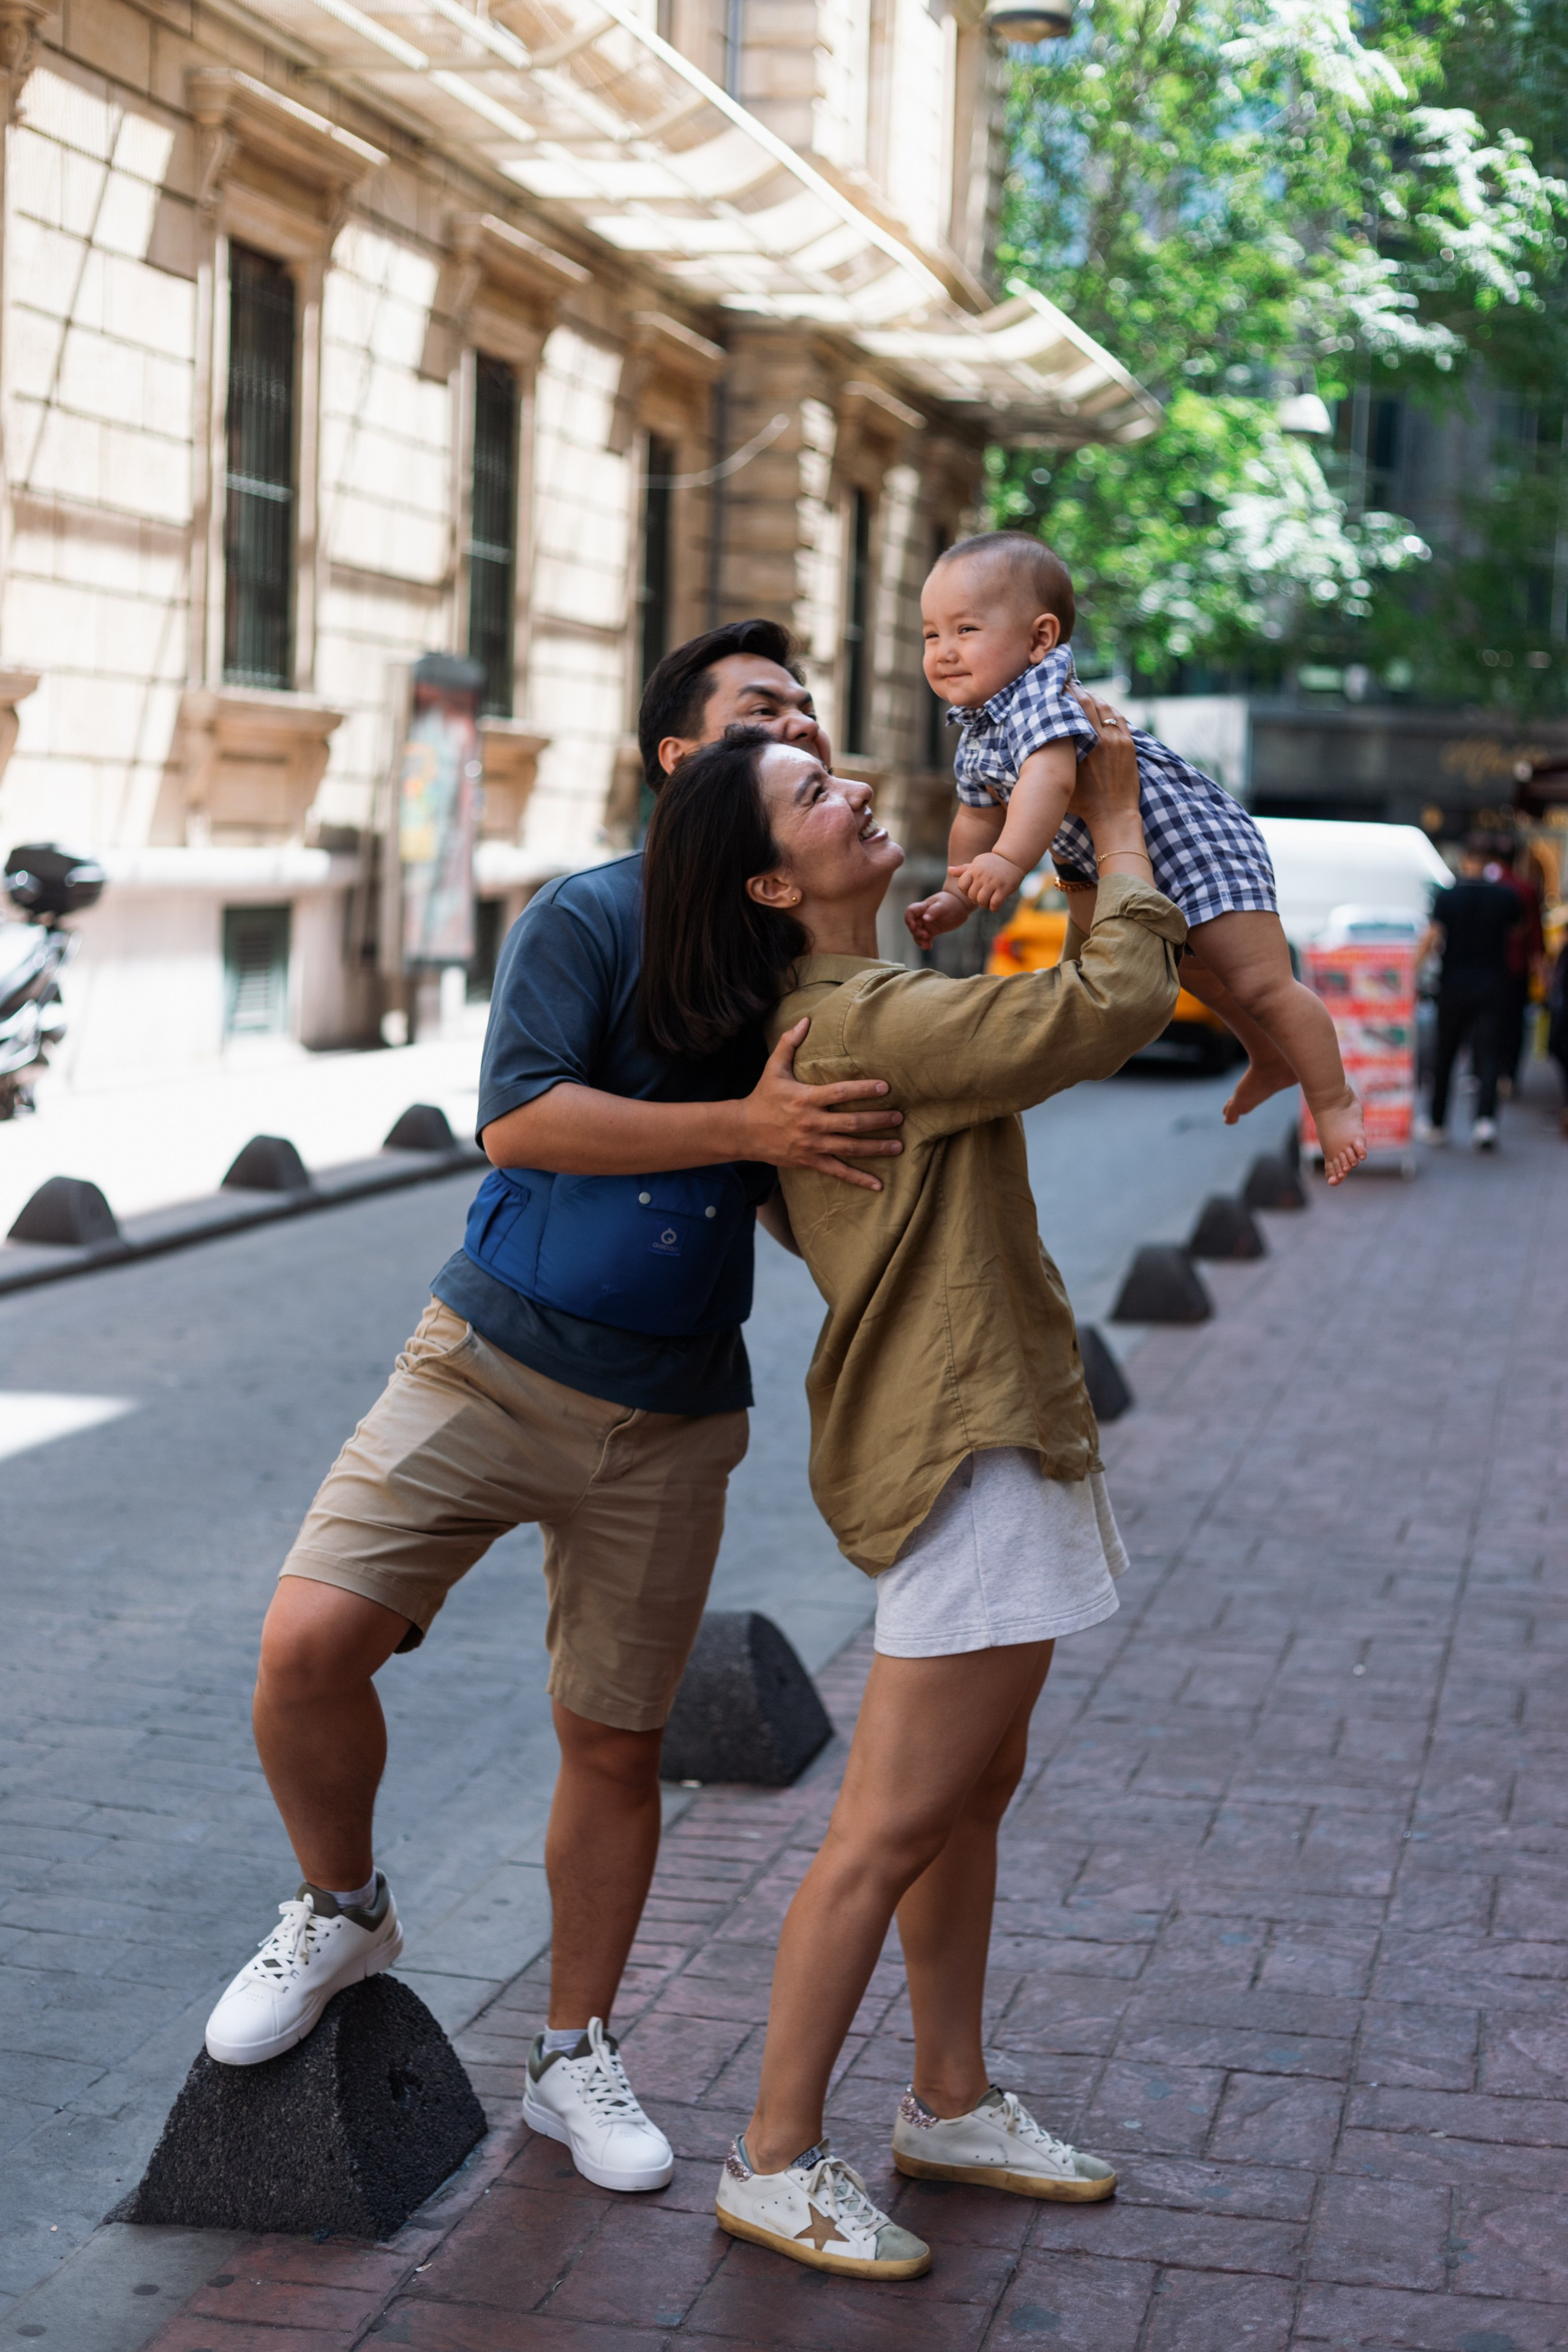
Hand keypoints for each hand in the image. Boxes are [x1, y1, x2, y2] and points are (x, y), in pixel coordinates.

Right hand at [734, 1018, 902, 1189]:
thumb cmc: (763, 1096)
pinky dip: (858, 1179)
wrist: (743, 1131)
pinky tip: (878, 1185)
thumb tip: (806, 1020)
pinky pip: (838, 1171)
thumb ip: (790, 1043)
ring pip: (849, 1148)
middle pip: (851, 1123)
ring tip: (898, 1145)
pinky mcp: (810, 1161)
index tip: (886, 1087)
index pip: (840, 1093)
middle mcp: (811, 1123)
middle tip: (899, 1117)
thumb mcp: (773, 1068)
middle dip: (878, 1121)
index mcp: (805, 1098)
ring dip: (876, 1148)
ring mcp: (811, 1145)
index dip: (864, 1090)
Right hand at [905, 889, 972, 949]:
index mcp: (923, 907)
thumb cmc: (951, 902)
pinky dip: (925, 943)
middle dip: (917, 932)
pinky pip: (925, 939)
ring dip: (920, 940)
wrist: (960, 907)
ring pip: (918, 934)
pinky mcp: (932, 931)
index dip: (909, 919)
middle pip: (913, 925)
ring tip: (926, 946)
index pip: (910, 912)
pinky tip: (929, 947)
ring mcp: (927, 924)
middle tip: (926, 936)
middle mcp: (922, 916)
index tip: (914, 926)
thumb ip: (934, 911)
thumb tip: (925, 918)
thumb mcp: (944, 906)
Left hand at [948, 850, 1025, 911]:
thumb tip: (949, 870)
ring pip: (981, 901)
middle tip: (982, 898)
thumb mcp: (977, 863)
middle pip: (972, 896)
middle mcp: (982, 875)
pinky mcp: (1004, 888)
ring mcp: (993, 882)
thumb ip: (963, 870)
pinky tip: (995, 905)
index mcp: (974, 869)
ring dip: (984, 905)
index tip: (973, 890)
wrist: (1013, 859)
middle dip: (975, 900)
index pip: (962, 886)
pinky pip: (994, 904)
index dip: (966, 892)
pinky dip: (993, 908)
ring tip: (988, 902)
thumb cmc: (992, 862)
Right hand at [1065, 691, 1142, 856]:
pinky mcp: (1130, 747)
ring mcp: (1121, 741)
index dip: (1072, 692)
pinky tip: (1104, 709)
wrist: (1114, 815)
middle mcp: (1107, 737)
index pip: (1081, 707)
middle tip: (1071, 685)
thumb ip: (1059, 757)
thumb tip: (1044, 741)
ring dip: (1098, 700)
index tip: (1062, 685)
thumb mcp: (1066, 778)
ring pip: (1109, 710)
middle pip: (1095, 703)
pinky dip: (1111, 711)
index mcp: (1091, 743)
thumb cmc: (1085, 803)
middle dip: (1082, 692)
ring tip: (1087, 695)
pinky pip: (1121, 721)